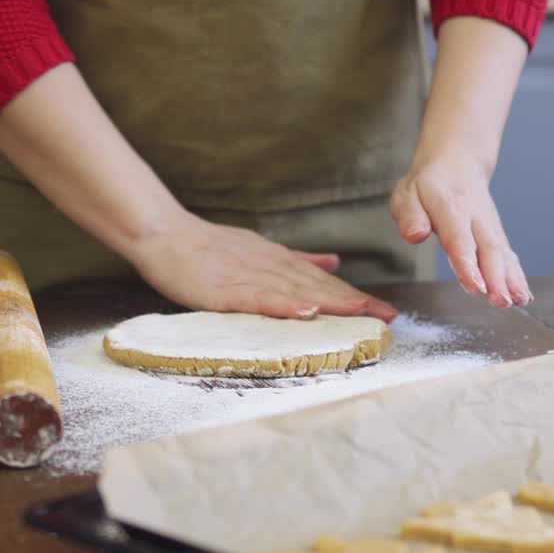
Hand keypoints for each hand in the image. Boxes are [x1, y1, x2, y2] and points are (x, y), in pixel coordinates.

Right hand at [123, 211, 397, 320]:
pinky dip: (286, 305)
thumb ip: (296, 260)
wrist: (164, 235)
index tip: (386, 311)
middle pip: (319, 288)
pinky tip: (308, 311)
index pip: (324, 283)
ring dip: (332, 304)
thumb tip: (333, 263)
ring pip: (298, 292)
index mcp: (278, 261)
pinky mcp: (227, 290)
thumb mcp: (258, 249)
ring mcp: (250, 277)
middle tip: (389, 317)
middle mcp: (271, 267)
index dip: (356, 296)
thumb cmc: (205, 247)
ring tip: (363, 314)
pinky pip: (261, 299)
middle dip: (356, 303)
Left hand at [390, 155, 530, 307]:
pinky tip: (522, 296)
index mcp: (450, 207)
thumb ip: (410, 216)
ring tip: (518, 301)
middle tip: (500, 301)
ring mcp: (489, 225)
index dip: (467, 263)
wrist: (456, 163)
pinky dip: (516, 275)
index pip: (459, 239)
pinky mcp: (495, 234)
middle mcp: (475, 217)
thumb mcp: (407, 194)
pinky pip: (508, 255)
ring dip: (511, 279)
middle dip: (496, 277)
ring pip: (502, 253)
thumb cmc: (428, 184)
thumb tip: (415, 235)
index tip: (475, 286)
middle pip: (488, 248)